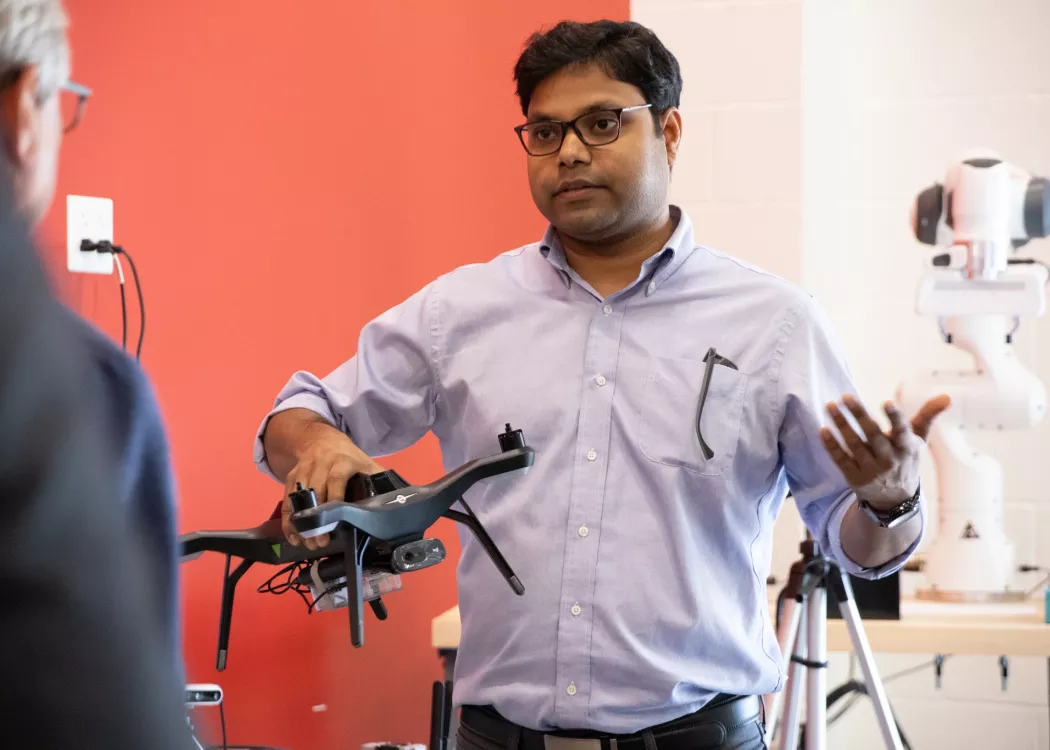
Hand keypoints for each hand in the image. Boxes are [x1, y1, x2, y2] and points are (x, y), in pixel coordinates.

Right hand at [281, 424, 383, 549]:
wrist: (322, 439)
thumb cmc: (349, 457)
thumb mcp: (366, 464)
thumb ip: (378, 479)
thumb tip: (397, 502)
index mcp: (343, 460)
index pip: (337, 478)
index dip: (335, 497)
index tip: (336, 519)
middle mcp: (321, 463)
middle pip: (316, 491)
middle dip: (317, 517)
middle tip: (320, 542)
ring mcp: (304, 469)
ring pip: (299, 496)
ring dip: (301, 521)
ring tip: (306, 543)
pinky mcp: (292, 476)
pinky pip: (287, 498)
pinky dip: (288, 518)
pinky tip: (294, 535)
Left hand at [819, 393, 950, 508]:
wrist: (895, 501)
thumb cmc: (905, 460)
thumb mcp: (918, 441)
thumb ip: (927, 417)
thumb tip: (946, 396)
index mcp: (906, 448)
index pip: (902, 431)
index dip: (895, 417)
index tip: (886, 402)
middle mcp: (889, 460)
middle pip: (872, 435)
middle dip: (859, 415)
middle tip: (846, 396)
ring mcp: (871, 470)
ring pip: (853, 445)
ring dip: (840, 425)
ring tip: (830, 406)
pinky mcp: (854, 478)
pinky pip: (841, 460)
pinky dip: (831, 445)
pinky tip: (823, 429)